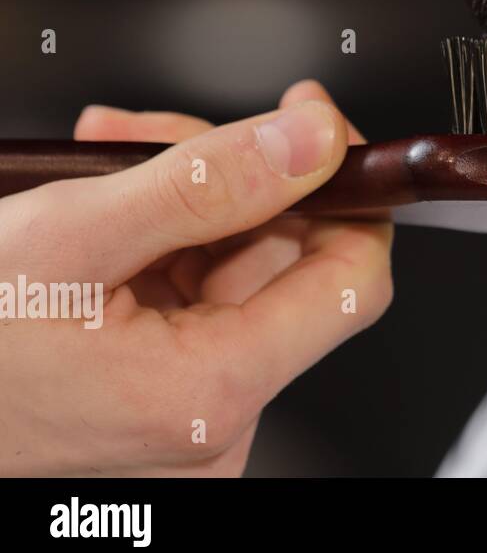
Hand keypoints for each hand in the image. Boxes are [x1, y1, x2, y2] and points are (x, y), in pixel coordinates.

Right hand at [0, 79, 393, 475]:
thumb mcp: (68, 238)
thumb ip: (206, 182)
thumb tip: (310, 139)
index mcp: (210, 392)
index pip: (352, 281)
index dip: (350, 193)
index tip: (320, 130)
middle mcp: (213, 421)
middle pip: (284, 264)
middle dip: (235, 178)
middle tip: (159, 133)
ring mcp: (184, 418)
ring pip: (233, 273)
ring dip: (188, 199)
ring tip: (108, 159)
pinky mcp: (156, 404)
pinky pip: (191, 304)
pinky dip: (159, 244)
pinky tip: (105, 206)